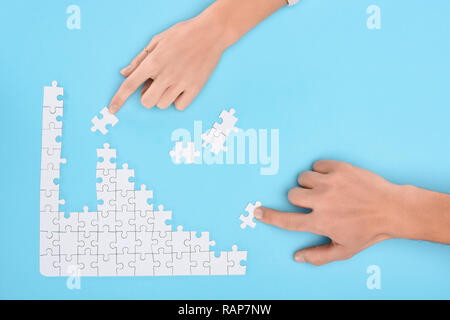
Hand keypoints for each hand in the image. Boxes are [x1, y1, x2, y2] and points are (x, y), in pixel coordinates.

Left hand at [109, 14, 227, 112]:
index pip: (130, 85)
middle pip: (146, 102)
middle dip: (147, 96)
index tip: (112, 109)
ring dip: (163, 97)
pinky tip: (182, 88)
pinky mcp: (195, 88)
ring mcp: (181, 83)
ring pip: (162, 104)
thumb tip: (125, 73)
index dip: (119, 99)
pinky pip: (179, 106)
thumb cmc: (183, 34)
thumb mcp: (157, 41)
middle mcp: (166, 75)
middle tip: (155, 85)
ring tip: (172, 82)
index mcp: (154, 62)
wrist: (211, 33)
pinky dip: (178, 101)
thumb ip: (139, 59)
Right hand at [255, 160, 404, 265]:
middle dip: (299, 198)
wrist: (392, 209)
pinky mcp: (340, 168)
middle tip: (316, 202)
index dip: (269, 216)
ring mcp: (331, 182)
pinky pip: (317, 165)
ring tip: (327, 190)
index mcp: (321, 222)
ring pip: (303, 177)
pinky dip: (321, 171)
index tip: (257, 211)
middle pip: (292, 194)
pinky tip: (334, 180)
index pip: (287, 220)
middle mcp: (322, 201)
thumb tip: (297, 257)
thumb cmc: (368, 231)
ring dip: (310, 184)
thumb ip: (318, 256)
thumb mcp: (345, 250)